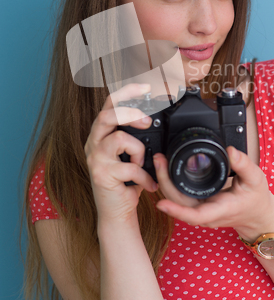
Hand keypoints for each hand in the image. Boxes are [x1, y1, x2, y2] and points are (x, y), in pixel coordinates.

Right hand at [84, 83, 157, 225]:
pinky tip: (147, 184)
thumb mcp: (131, 154)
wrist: (116, 212)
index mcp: (101, 134)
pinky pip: (130, 168)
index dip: (126, 92)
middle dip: (130, 114)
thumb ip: (135, 136)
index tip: (145, 87)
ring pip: (119, 139)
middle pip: (107, 115)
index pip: (109, 104)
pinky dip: (144, 177)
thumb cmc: (126, 181)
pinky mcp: (102, 175)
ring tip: (142, 164)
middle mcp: (93, 143)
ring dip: (139, 151)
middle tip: (147, 122)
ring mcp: (95, 159)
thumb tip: (154, 118)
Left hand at [154, 146, 273, 240]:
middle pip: (179, 204)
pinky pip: (180, 198)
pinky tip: (166, 170)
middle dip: (165, 183)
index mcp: (221, 210)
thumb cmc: (256, 198)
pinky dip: (171, 185)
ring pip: (177, 201)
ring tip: (160, 161)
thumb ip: (244, 164)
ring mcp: (200, 211)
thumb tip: (230, 151)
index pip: (196, 215)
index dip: (177, 211)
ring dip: (165, 182)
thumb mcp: (255, 179)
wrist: (257, 215)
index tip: (161, 203)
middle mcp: (207, 214)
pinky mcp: (197, 206)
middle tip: (159, 160)